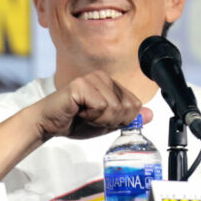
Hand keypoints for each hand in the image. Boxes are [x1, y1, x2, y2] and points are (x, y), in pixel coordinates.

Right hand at [34, 71, 150, 141]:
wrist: (48, 124)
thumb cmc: (73, 122)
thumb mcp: (107, 122)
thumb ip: (128, 118)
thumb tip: (151, 115)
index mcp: (110, 83)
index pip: (135, 104)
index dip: (120, 119)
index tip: (100, 119)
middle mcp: (102, 76)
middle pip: (127, 106)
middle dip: (111, 120)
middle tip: (90, 117)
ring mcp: (91, 78)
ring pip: (115, 107)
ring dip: (99, 119)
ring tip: (83, 114)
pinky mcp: (81, 85)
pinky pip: (101, 106)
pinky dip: (91, 116)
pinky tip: (77, 112)